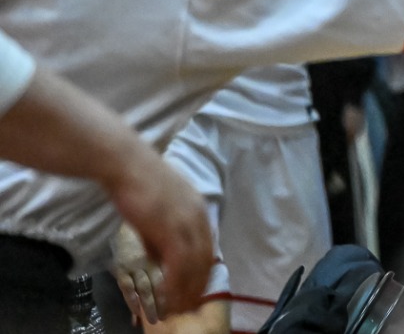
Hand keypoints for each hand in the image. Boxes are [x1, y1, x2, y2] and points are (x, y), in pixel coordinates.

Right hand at [103, 146, 212, 321]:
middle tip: (190, 305)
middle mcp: (199, 216)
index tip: (196, 288)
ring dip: (187, 289)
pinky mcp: (171, 228)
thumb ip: (159, 236)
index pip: (207, 247)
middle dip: (199, 285)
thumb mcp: (156, 211)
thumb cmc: (137, 184)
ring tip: (179, 307)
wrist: (127, 165)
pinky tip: (169, 296)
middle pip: (206, 258)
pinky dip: (176, 283)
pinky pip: (179, 263)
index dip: (202, 270)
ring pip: (194, 264)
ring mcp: (187, 222)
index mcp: (198, 210)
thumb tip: (159, 258)